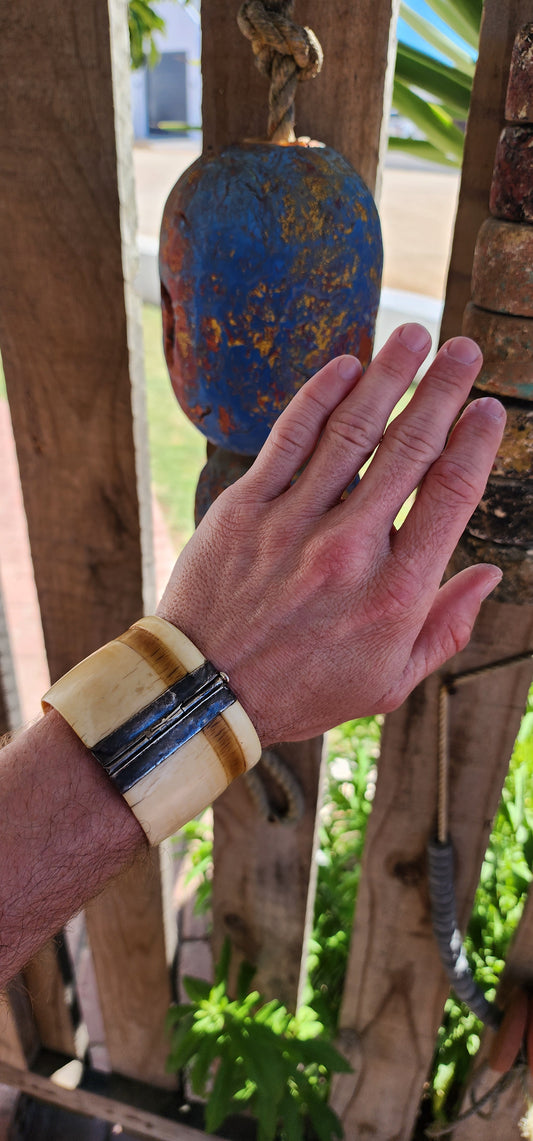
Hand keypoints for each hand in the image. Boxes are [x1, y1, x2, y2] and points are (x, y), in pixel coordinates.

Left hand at [158, 324, 504, 744]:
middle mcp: (350, 549)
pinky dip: (319, 396)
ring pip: (352, 432)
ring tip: (413, 337)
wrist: (205, 694)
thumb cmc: (303, 689)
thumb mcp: (389, 682)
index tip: (489, 409)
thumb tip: (490, 575)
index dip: (475, 443)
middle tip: (463, 350)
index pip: (450, 495)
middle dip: (442, 391)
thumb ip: (446, 627)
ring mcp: (293, 523)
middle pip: (409, 449)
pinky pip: (288, 438)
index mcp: (395, 592)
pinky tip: (347, 366)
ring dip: (388, 375)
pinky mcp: (245, 508)